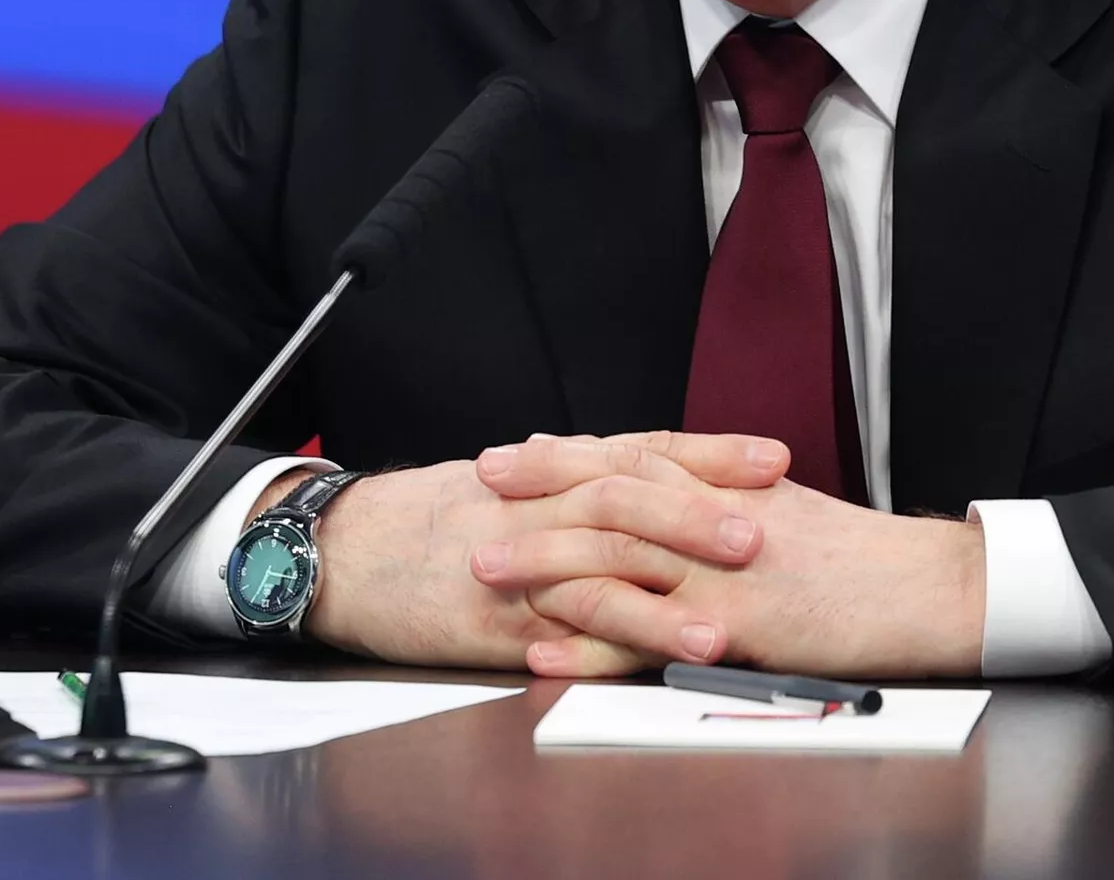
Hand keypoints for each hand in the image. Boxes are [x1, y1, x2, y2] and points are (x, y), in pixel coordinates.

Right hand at [283, 437, 787, 673]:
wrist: (341, 548)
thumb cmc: (426, 518)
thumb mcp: (506, 481)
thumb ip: (573, 476)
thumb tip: (641, 465)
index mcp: (553, 471)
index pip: (645, 449)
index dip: (710, 454)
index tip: (772, 458)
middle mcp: (542, 506)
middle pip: (631, 500)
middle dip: (701, 517)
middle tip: (765, 530)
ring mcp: (519, 563)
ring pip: (599, 568)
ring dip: (667, 598)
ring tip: (725, 624)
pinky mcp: (494, 619)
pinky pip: (556, 630)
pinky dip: (602, 645)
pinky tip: (644, 663)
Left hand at [470, 433, 985, 678]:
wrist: (920, 587)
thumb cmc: (857, 556)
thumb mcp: (784, 509)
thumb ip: (723, 499)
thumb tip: (671, 495)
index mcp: (728, 484)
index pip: (634, 454)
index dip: (570, 452)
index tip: (517, 450)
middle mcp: (717, 517)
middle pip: (612, 491)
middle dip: (539, 490)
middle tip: (479, 487)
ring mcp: (722, 572)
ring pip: (618, 556)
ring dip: (544, 561)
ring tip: (484, 566)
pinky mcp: (734, 628)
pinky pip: (647, 637)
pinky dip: (590, 646)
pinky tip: (545, 652)